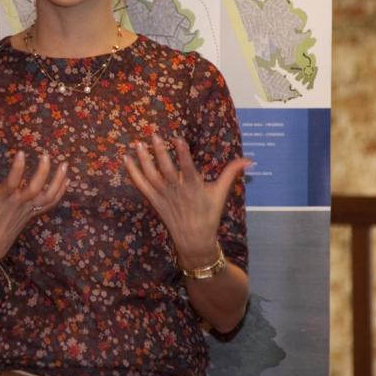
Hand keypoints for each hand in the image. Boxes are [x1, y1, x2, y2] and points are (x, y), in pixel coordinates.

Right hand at [0, 151, 68, 272]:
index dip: (17, 168)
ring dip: (57, 181)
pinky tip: (66, 179)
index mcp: (1, 199)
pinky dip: (60, 192)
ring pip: (46, 196)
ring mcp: (27, 210)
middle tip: (46, 155)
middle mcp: (17, 204)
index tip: (21, 153)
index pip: (11, 182)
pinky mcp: (32, 215)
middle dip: (42, 172)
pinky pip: (49, 204)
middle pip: (34, 188)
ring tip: (65, 164)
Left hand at [123, 134, 249, 268]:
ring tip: (138, 143)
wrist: (194, 240)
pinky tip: (126, 158)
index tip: (178, 138)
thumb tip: (249, 159)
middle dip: (160, 153)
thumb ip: (231, 173)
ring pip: (151, 176)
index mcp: (194, 188)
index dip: (183, 154)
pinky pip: (141, 185)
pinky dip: (133, 172)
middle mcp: (177, 191)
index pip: (188, 168)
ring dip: (144, 160)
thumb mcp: (221, 193)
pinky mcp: (153, 201)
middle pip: (166, 171)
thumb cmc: (208, 214)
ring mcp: (163, 196)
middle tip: (154, 135)